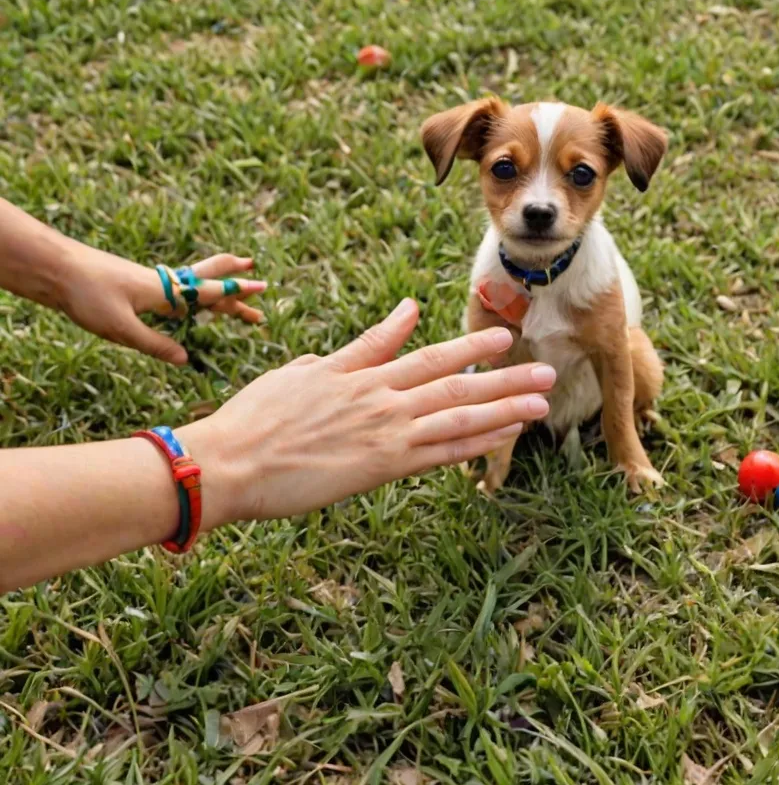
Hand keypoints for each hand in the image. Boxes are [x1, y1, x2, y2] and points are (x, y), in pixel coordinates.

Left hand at [58, 240, 266, 364]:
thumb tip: (185, 359)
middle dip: (235, 288)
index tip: (262, 289)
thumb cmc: (87, 296)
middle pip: (208, 284)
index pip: (209, 292)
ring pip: (194, 286)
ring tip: (234, 293)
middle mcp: (163, 284)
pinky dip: (193, 294)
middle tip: (261, 287)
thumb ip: (155, 344)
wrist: (55, 269)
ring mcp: (151, 283)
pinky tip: (190, 302)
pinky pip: (176, 290)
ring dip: (217, 290)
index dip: (236, 294)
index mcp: (164, 292)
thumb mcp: (120, 328)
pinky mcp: (138, 287)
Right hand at [179, 300, 554, 525]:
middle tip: (544, 368)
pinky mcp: (381, 465)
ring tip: (541, 401)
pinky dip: (474, 443)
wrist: (229, 462)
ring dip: (503, 407)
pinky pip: (439, 453)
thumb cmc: (256, 419)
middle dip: (503, 376)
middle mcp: (380, 397)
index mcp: (359, 374)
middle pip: (453, 381)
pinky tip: (502, 437)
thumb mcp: (305, 370)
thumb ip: (357, 349)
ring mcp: (384, 430)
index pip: (424, 356)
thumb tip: (399, 318)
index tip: (501, 339)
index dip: (467, 348)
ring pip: (457, 414)